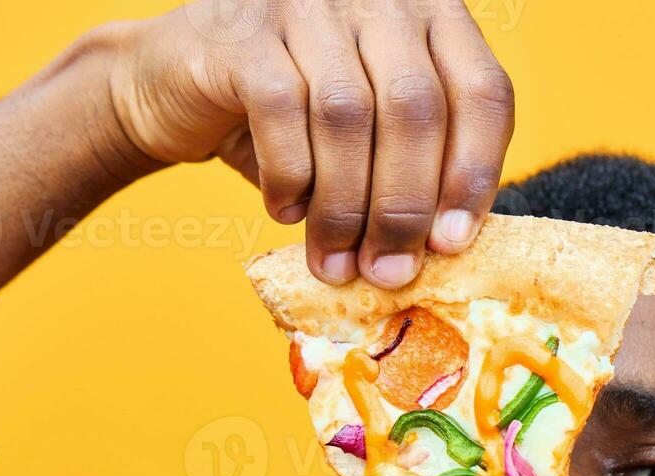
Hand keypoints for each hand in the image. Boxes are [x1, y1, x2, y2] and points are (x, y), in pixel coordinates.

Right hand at [103, 0, 514, 287]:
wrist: (172, 83)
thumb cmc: (292, 121)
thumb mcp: (371, 138)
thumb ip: (416, 173)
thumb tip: (445, 252)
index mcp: (431, 17)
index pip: (482, 92)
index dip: (474, 174)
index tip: (452, 244)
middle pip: (417, 108)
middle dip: (405, 207)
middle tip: (389, 271)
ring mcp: (308, 4)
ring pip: (348, 115)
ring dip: (345, 206)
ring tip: (337, 259)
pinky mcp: (244, 31)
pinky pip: (281, 112)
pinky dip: (290, 176)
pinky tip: (286, 210)